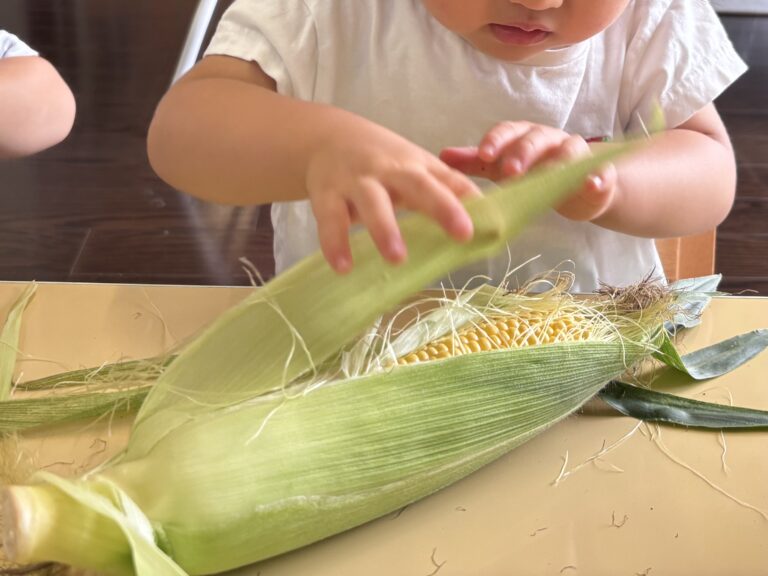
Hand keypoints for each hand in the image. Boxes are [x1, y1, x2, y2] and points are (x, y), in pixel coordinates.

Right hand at [305, 118, 480, 272]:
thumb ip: (446, 189)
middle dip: (441, 207)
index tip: (493, 221)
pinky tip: (342, 267)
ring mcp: (356, 181)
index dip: (470, 200)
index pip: (448, 182)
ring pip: (372, 203)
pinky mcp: (326, 194)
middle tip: (463, 232)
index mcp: (414, 166)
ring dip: (385, 229)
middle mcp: (388, 171)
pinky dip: (335, 243)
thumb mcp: (415, 167)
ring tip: (397, 258)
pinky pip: (330, 219)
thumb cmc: (381, 160)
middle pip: (417, 186)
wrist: (327, 137)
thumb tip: (488, 221)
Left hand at [440, 121, 617, 222]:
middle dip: (523, 153)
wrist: (579, 185)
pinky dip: (598, 177)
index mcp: (524, 137)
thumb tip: (441, 157)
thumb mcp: (504, 168)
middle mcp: (550, 140)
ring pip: (570, 151)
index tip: (483, 154)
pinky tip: (594, 183)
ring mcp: (577, 156)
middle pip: (535, 140)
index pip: (508, 133)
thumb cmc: (535, 172)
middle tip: (510, 170)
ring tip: (549, 174)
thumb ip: (476, 164)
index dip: (497, 141)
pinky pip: (601, 173)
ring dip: (559, 162)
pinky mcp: (598, 176)